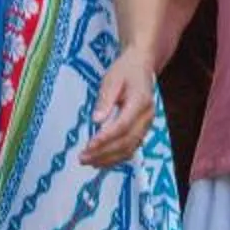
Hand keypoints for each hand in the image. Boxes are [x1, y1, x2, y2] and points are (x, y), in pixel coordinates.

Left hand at [79, 53, 155, 167]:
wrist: (141, 67)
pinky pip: (131, 148)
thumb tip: (96, 120)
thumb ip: (105, 100)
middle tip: (82, 158)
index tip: (88, 145)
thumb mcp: (111, 79)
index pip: (123, 125)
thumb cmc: (125, 70)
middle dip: (104, 153)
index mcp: (141, 101)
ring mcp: (147, 125)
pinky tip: (100, 161)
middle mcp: (147, 116)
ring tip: (88, 162)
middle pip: (127, 141)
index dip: (106, 138)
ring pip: (130, 148)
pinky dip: (116, 158)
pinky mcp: (142, 130)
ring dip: (109, 159)